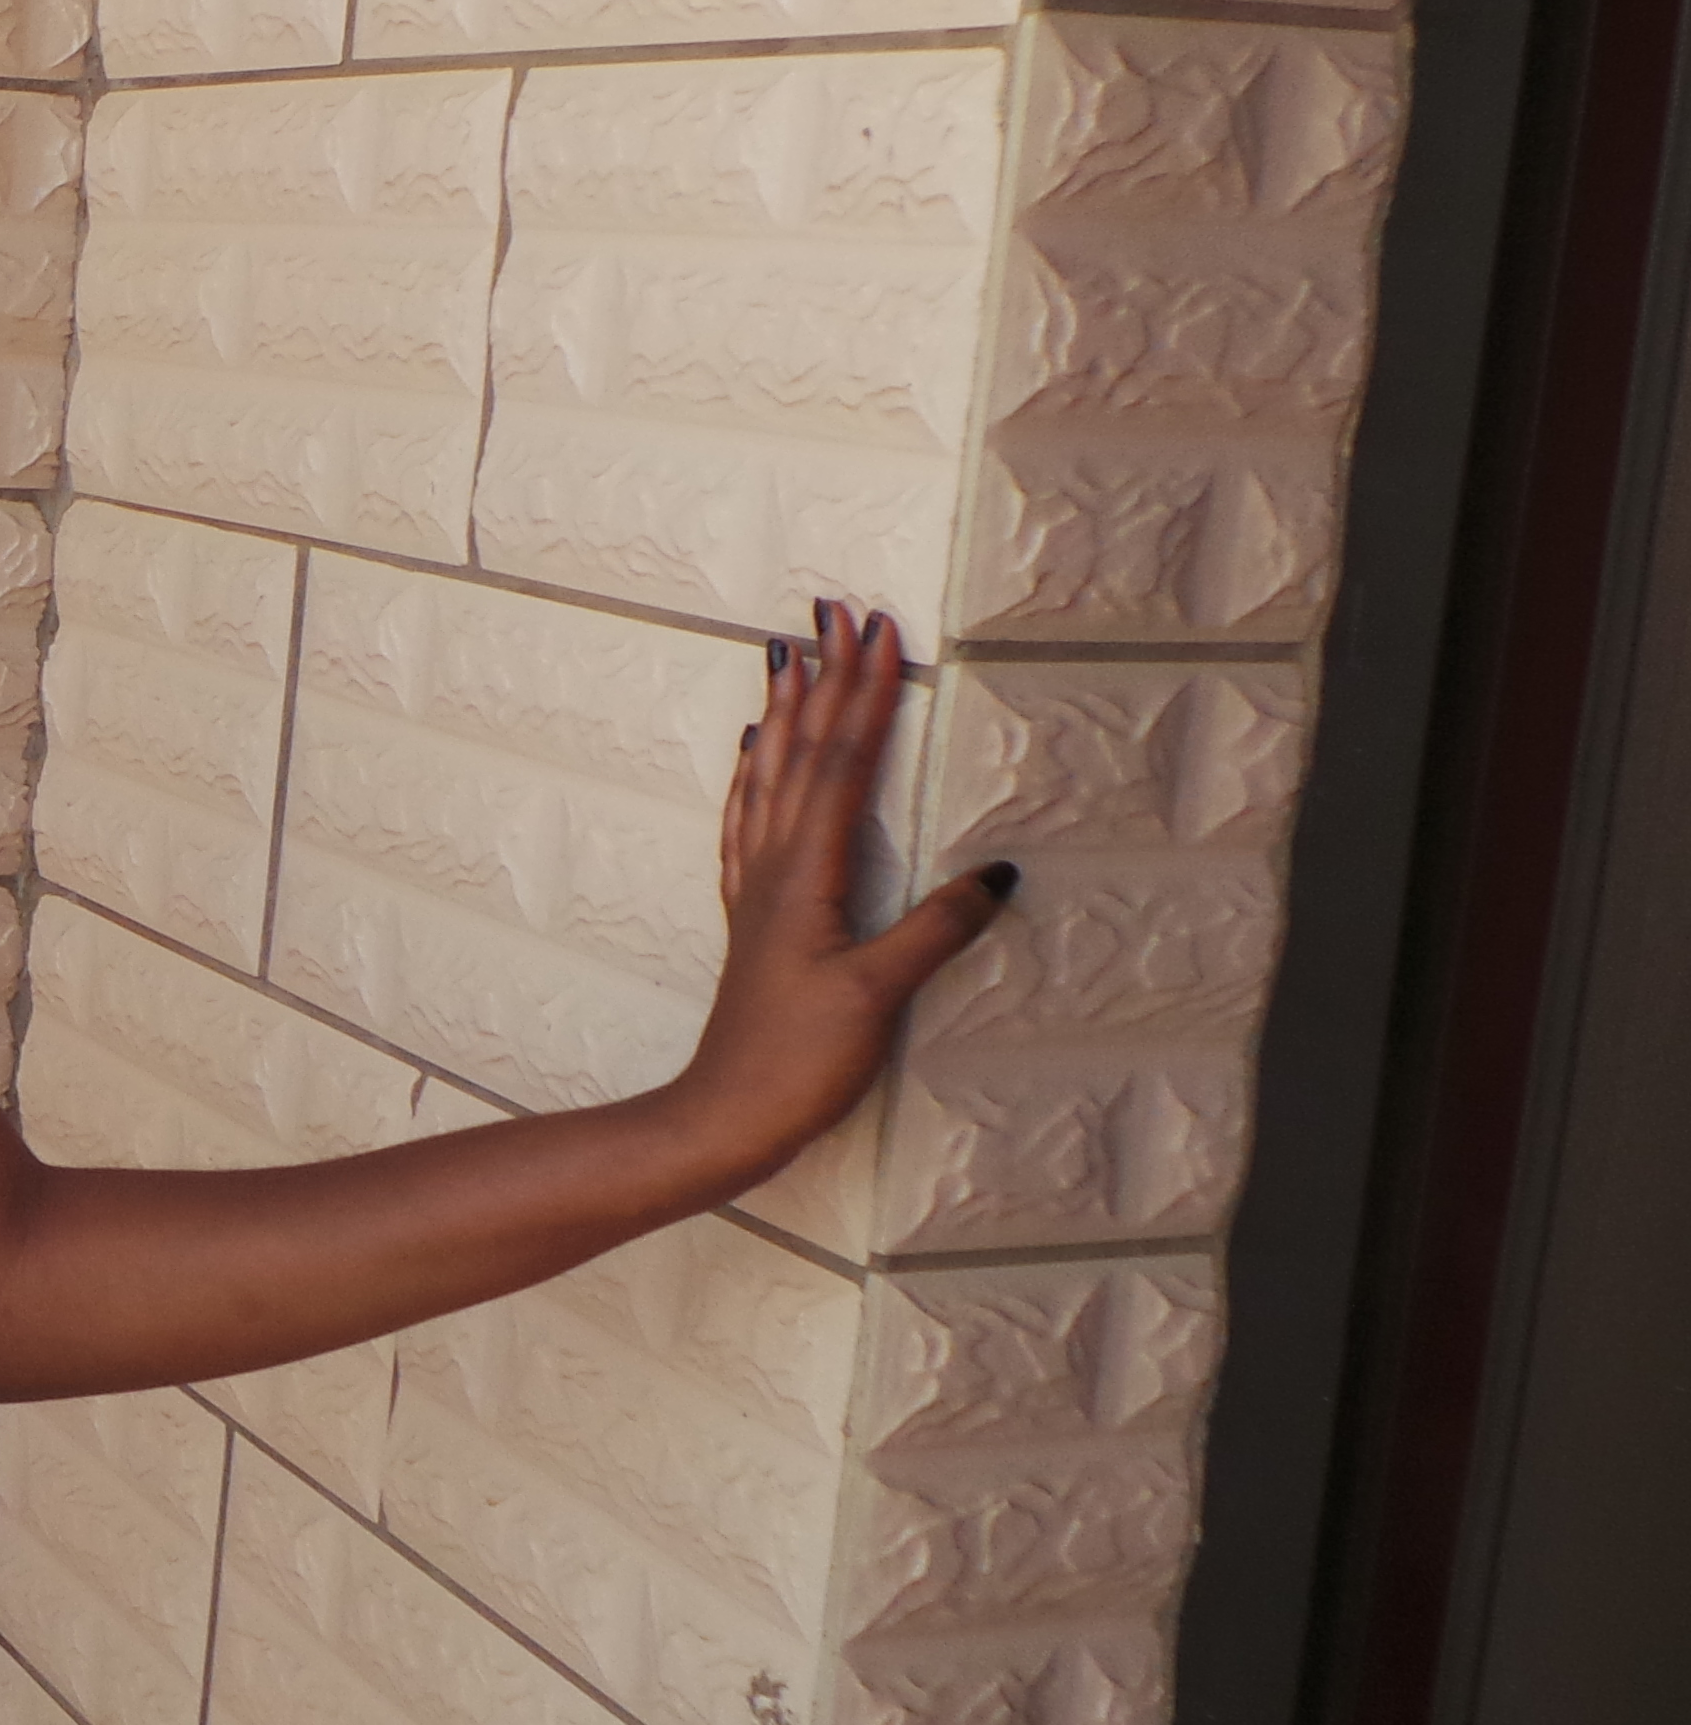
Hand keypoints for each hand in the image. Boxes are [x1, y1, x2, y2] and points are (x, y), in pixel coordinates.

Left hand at [660, 599, 1013, 1188]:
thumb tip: (1000, 873)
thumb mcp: (880, 996)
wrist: (724, 1116)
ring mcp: (757, 890)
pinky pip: (748, 821)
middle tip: (835, 608)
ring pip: (768, 776)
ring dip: (784, 711)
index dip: (864, 694)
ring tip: (788, 654)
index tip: (878, 630)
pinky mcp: (752, 919)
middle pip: (802, 752)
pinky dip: (754, 775)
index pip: (841, 763)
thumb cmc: (799, 1063)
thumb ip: (937, 930)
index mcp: (808, 875)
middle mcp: (774, 867)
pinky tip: (750, 754)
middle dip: (825, 678)